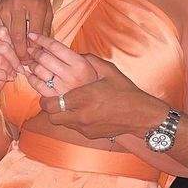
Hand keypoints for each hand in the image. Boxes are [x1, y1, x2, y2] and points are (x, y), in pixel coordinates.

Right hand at [0, 0, 53, 62]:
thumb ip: (45, 29)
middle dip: (20, 54)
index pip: (34, 35)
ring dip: (11, 48)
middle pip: (18, 37)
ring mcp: (4, 7)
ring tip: (17, 58)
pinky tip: (9, 46)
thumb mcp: (47, 10)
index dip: (34, 50)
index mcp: (35, 6)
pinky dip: (4, 39)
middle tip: (23, 64)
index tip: (34, 61)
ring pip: (6, 35)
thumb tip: (41, 50)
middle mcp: (18, 6)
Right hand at [0, 26, 23, 104]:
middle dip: (14, 59)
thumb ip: (10, 45)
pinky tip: (6, 78)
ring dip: (9, 68)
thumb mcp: (7, 56)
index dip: (14, 45)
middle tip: (19, 68)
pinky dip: (2, 75)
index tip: (19, 56)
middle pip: (1, 46)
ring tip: (12, 74)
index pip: (1, 31)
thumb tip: (23, 42)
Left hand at [25, 34, 98, 96]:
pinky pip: (37, 86)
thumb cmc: (100, 85)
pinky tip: (30, 74)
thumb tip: (64, 50)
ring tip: (32, 62)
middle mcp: (70, 76)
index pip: (56, 47)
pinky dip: (31, 78)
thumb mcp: (99, 66)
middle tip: (30, 49)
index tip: (32, 35)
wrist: (105, 108)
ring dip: (32, 64)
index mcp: (80, 64)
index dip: (41, 39)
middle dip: (34, 51)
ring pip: (39, 71)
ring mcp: (61, 88)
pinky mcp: (55, 99)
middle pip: (44, 58)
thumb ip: (83, 56)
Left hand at [40, 56, 166, 139]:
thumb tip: (77, 53)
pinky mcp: (90, 134)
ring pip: (61, 123)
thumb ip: (90, 61)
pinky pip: (74, 128)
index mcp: (82, 97)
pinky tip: (81, 113)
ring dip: (60, 115)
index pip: (52, 102)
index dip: (46, 99)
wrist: (140, 114)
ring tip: (65, 106)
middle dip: (49, 108)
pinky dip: (73, 121)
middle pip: (52, 116)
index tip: (47, 94)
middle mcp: (81, 114)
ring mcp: (85, 127)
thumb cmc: (125, 90)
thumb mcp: (109, 71)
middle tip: (51, 101)